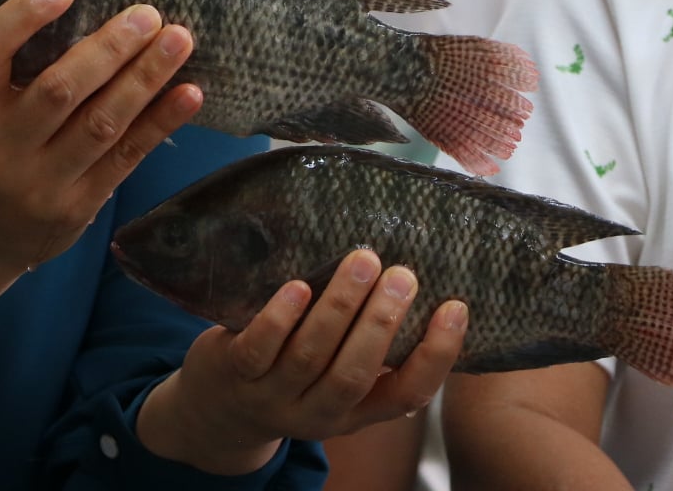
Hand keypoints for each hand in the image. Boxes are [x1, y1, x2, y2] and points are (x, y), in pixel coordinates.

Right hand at [0, 0, 197, 329]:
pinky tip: (189, 93)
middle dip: (109, 48)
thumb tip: (88, 9)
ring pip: (101, 123)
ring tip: (179, 40)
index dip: (24, 16)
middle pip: (59, 90)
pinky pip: (126, 158)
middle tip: (148, 14)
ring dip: (145, 78)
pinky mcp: (78, 207)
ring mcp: (42, 182)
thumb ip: (15, 74)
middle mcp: (2, 148)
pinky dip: (161, 122)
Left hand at [137, 250, 469, 475]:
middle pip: (355, 373)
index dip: (436, 356)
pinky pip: (258, 348)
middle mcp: (318, 412)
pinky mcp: (233, 371)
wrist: (216, 410)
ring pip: (310, 356)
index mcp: (357, 412)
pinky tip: (298, 286)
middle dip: (381, 323)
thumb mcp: (338, 374)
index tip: (456, 308)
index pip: (407, 394)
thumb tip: (426, 273)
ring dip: (339, 308)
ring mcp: (272, 395)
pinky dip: (280, 318)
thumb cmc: (294, 373)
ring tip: (362, 261)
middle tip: (403, 275)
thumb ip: (372, 342)